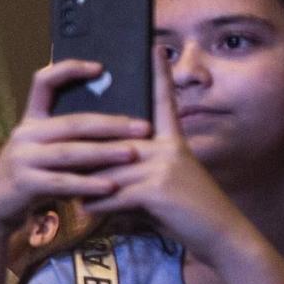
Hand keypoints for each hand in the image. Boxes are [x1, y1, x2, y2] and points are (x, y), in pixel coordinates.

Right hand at [0, 59, 151, 233]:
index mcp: (31, 121)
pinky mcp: (24, 183)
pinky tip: (111, 187)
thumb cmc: (32, 176)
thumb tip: (117, 124)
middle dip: (111, 124)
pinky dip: (88, 184)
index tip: (100, 67)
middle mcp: (24, 134)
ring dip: (104, 153)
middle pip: (72, 122)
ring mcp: (22, 158)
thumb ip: (68, 138)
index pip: (44, 82)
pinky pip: (61, 182)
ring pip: (69, 152)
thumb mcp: (43, 150)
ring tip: (133, 154)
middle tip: (144, 127)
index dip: (69, 70)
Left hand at [81, 51, 249, 262]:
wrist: (221, 236)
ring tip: (75, 198)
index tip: (154, 47)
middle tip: (61, 164)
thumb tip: (101, 175)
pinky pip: (113, 192)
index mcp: (173, 141)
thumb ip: (138, 172)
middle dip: (87, 160)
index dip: (159, 76)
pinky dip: (98, 204)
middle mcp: (168, 147)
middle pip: (113, 143)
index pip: (163, 103)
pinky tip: (89, 210)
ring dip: (88, 187)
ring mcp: (163, 166)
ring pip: (108, 170)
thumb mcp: (165, 184)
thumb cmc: (187, 213)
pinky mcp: (156, 188)